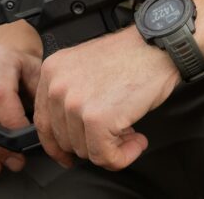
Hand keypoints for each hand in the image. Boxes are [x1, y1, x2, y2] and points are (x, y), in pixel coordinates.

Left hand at [33, 27, 179, 170]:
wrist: (160, 46)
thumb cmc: (134, 53)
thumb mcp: (87, 65)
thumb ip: (72, 93)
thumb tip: (73, 131)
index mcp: (53, 71)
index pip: (43, 122)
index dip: (58, 145)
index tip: (68, 154)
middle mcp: (58, 87)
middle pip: (65, 140)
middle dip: (93, 143)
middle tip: (119, 132)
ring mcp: (75, 104)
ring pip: (86, 151)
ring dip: (112, 149)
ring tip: (131, 131)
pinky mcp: (97, 120)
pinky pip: (105, 156)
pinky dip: (124, 157)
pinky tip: (138, 141)